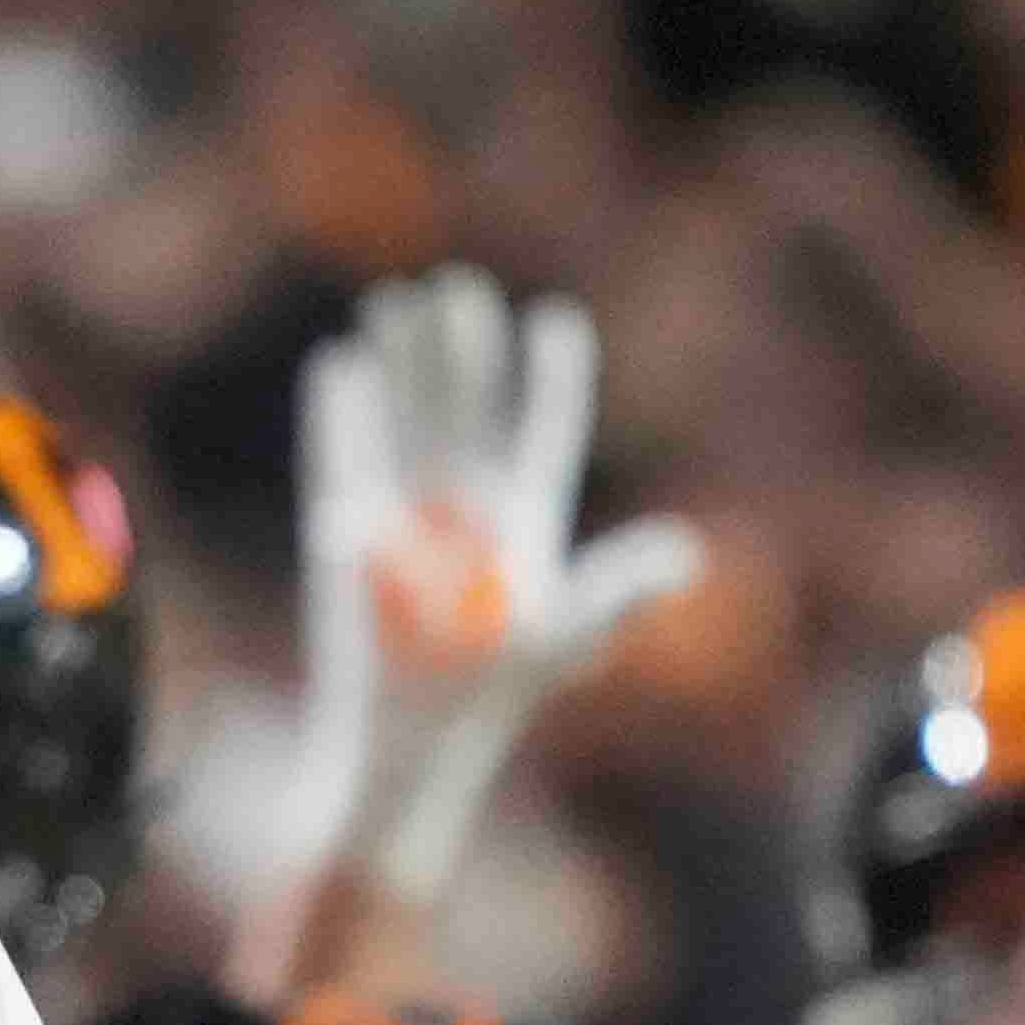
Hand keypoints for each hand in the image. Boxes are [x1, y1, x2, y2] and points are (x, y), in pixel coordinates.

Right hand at [293, 266, 702, 903]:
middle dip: (462, 350)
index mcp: (525, 519)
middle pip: (466, 410)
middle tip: (458, 287)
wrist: (409, 737)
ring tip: (398, 301)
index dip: (551, 380)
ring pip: (408, 422)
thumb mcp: (567, 638)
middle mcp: (466, 510)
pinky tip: (341, 367)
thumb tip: (683, 554)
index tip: (554, 324)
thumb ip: (618, 589)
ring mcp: (407, 520)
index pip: (541, 431)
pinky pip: (344, 462)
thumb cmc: (493, 696)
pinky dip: (340, 415)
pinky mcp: (349, 540)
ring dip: (402, 363)